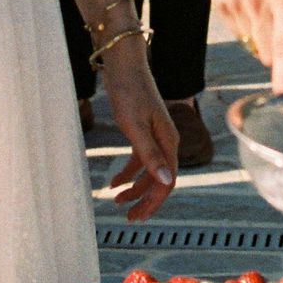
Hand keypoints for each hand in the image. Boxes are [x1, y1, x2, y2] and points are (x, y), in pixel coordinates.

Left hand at [99, 39, 178, 218]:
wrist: (123, 65)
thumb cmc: (129, 92)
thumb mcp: (135, 126)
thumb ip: (150, 155)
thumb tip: (166, 183)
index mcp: (168, 142)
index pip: (167, 181)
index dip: (153, 202)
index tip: (137, 217)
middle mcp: (166, 141)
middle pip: (160, 179)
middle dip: (144, 200)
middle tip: (128, 218)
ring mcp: (155, 136)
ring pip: (149, 171)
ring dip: (134, 188)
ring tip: (116, 201)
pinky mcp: (142, 131)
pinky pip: (139, 159)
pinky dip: (128, 172)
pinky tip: (114, 182)